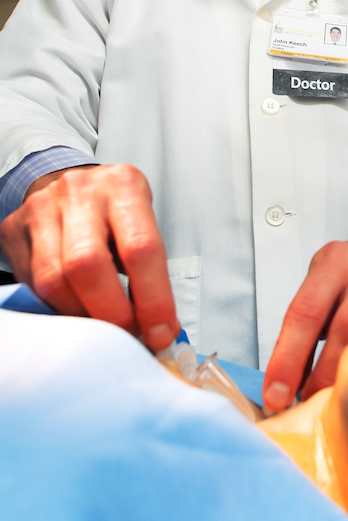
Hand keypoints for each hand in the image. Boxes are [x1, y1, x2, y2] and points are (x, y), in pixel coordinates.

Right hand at [0, 164, 178, 348]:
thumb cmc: (114, 212)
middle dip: (111, 313)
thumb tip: (159, 329)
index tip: (161, 332)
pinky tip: (75, 309)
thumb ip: (150, 271)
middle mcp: (80, 192)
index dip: (153, 299)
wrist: (72, 186)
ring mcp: (41, 208)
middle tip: (127, 335)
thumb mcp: (141, 224)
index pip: (141, 248)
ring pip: (53, 281)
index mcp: (123, 186)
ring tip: (101, 323)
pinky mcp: (13, 229)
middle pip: (88, 265)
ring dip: (81, 316)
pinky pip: (30, 284)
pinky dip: (56, 307)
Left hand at [262, 224, 347, 411]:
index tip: (277, 393)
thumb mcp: (321, 283)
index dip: (288, 359)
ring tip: (338, 398)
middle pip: (347, 329)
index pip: (306, 313)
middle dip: (324, 375)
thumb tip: (285, 382)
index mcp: (335, 261)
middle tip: (309, 401)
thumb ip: (304, 326)